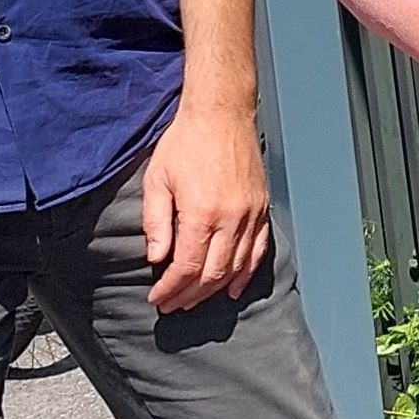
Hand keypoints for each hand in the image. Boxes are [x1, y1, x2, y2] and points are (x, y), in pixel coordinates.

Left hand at [140, 99, 273, 314]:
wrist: (221, 113)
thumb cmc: (186, 142)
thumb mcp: (157, 179)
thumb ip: (156, 222)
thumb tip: (157, 258)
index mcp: (202, 213)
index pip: (187, 267)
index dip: (171, 288)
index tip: (158, 299)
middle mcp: (231, 218)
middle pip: (212, 274)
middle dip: (190, 295)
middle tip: (172, 305)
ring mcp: (251, 214)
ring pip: (236, 267)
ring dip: (215, 289)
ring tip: (195, 300)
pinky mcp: (262, 208)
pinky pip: (258, 250)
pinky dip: (246, 273)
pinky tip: (233, 287)